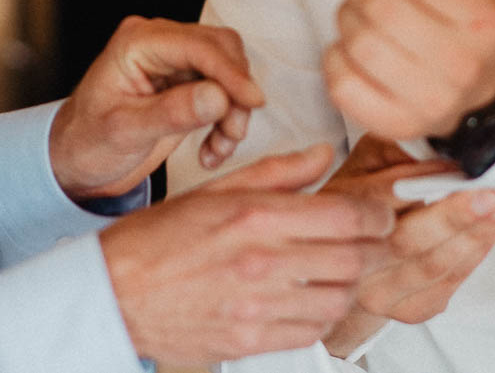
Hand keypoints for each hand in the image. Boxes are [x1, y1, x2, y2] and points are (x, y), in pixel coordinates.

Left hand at [50, 16, 263, 199]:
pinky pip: (224, 92)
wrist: (76, 161)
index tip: (252, 102)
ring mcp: (174, 62)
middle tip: (233, 132)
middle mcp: (159, 43)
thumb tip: (218, 97)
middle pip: (221, 50)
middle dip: (235, 93)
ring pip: (228, 71)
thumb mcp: (125, 133)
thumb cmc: (86, 143)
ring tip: (220, 147)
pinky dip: (227, 120)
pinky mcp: (186, 83)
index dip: (230, 72)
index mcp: (137, 43)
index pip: (198, 46)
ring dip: (234, 110)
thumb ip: (172, 113)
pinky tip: (213, 150)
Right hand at [99, 144, 394, 364]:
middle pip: (354, 258)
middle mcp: (259, 261)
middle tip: (375, 241)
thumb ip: (277, 172)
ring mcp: (256, 305)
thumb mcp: (216, 189)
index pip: (345, 214)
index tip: (380, 212)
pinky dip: (322, 316)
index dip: (376, 214)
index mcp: (254, 215)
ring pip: (339, 298)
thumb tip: (321, 155)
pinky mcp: (249, 340)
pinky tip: (313, 299)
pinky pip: (310, 331)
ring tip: (345, 271)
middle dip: (376, 248)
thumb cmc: (158, 240)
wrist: (115, 292)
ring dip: (351, 284)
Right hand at [316, 134, 494, 356]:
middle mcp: (354, 258)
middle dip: (455, 216)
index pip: (381, 198)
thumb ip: (391, 150)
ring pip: (432, 265)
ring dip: (473, 236)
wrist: (349, 261)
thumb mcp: (365, 163)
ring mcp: (378, 291)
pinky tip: (489, 232)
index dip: (423, 180)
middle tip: (491, 194)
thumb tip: (431, 140)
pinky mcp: (406, 309)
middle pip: (407, 239)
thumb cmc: (362, 202)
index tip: (458, 164)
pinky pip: (446, 285)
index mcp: (339, 214)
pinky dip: (473, 256)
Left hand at [324, 0, 494, 140]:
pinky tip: (351, 45)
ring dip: (345, 14)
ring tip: (359, 9)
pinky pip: (342, 85)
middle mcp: (464, 62)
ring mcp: (433, 101)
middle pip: (382, 6)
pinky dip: (334, 57)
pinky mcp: (400, 125)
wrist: (479, 79)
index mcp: (482, 13)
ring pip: (358, 43)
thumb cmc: (454, 6)